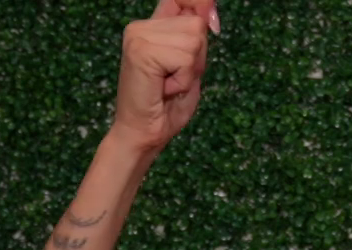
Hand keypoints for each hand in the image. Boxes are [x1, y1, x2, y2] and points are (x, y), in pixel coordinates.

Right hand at [108, 1, 216, 154]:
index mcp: (152, 26)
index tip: (213, 24)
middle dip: (198, 57)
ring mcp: (138, 36)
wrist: (144, 134)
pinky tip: (164, 88)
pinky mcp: (141, 51)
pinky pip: (185, 58)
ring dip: (190, 70)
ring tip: (169, 84)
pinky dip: (183, 79)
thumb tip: (210, 11)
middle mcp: (141, 26)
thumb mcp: (190, 66)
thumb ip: (196, 37)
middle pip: (196, 24)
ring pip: (193, 41)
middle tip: (175, 78)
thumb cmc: (166, 106)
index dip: (202, 4)